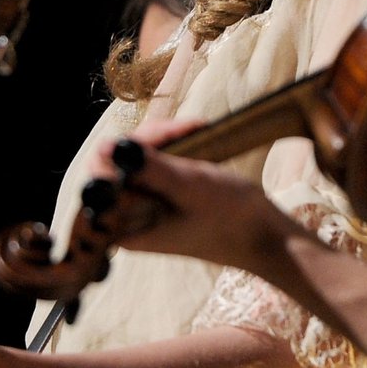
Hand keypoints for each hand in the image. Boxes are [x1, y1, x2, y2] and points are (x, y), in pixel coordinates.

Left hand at [88, 120, 294, 270]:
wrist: (265, 238)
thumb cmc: (230, 217)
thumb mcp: (190, 185)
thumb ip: (148, 167)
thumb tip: (109, 147)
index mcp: (125, 226)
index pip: (102, 175)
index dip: (125, 148)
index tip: (162, 135)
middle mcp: (128, 219)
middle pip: (118, 163)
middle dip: (150, 140)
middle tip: (189, 129)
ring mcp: (145, 209)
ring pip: (138, 160)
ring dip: (166, 140)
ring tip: (199, 130)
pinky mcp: (162, 201)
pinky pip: (155, 167)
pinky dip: (174, 149)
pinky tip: (199, 136)